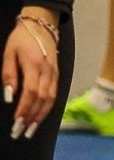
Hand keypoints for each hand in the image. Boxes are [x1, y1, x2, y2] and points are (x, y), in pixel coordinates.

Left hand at [4, 13, 58, 140]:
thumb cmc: (21, 39)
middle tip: (22, 132)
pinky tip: (40, 117)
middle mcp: (47, 73)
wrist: (42, 26)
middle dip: (32, 118)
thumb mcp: (9, 53)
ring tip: (32, 129)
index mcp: (34, 66)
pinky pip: (54, 97)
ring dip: (41, 117)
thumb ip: (9, 74)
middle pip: (42, 100)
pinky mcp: (58, 77)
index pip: (31, 93)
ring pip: (51, 101)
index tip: (17, 122)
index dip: (24, 109)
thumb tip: (9, 97)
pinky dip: (47, 109)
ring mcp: (55, 76)